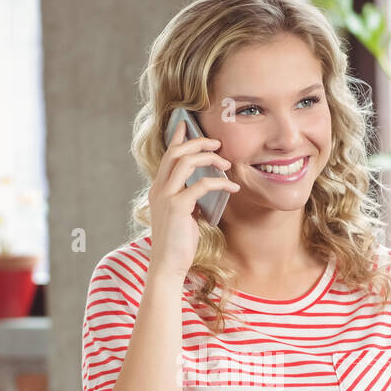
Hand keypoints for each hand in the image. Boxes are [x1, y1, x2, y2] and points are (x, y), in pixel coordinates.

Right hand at [147, 117, 240, 280]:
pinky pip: (201, 185)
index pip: (166, 156)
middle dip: (198, 143)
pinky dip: (220, 183)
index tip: (186, 125)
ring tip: (227, 164)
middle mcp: (159, 189)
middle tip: (218, 144)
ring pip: (186, 162)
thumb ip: (187, 199)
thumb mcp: (182, 216)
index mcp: (158, 189)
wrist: (168, 265)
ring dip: (209, 158)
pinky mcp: (178, 207)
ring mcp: (166, 197)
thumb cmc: (177, 244)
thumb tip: (202, 188)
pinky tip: (233, 189)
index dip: (177, 138)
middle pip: (176, 152)